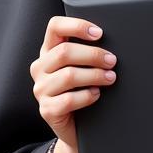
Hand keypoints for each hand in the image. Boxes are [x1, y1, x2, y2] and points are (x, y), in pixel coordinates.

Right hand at [30, 16, 116, 152]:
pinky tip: (96, 94)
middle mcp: (40, 67)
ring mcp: (41, 89)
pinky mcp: (46, 110)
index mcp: (48, 50)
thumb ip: (88, 51)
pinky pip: (69, 99)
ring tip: (110, 78)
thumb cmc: (83, 88)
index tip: (99, 33)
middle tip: (112, 61)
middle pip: (64, 52)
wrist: (77, 126)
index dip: (77, 25)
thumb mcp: (83, 66)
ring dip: (95, 75)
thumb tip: (112, 41)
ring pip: (69, 75)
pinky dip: (87, 96)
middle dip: (93, 55)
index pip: (55, 26)